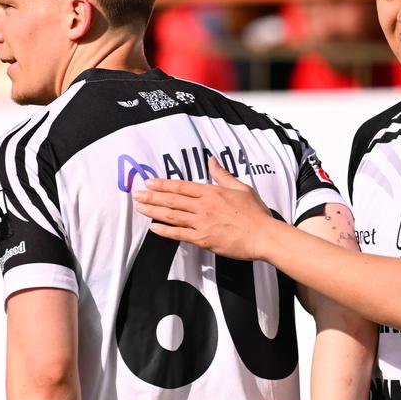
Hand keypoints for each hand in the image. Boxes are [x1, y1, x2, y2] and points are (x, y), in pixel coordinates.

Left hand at [133, 159, 274, 260]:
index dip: (163, 184)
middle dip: (152, 196)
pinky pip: (179, 234)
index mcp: (212, 192)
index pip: (181, 186)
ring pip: (172, 215)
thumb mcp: (241, 188)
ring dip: (153, 211)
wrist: (264, 236)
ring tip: (139, 207)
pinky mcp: (203, 239)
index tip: (149, 182)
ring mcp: (202, 223)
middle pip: (172, 200)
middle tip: (136, 194)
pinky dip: (164, 231)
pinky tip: (152, 228)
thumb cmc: (255, 213)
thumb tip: (211, 160)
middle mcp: (203, 206)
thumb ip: (222, 175)